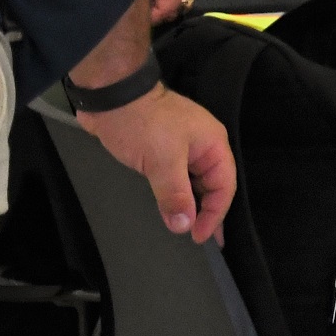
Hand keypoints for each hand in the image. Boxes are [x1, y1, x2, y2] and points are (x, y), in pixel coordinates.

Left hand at [80, 87, 237, 243]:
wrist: (110, 98)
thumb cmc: (142, 124)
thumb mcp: (161, 161)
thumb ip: (175, 195)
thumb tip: (184, 225)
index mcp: (212, 144)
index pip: (224, 186)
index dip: (215, 214)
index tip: (199, 237)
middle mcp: (202, 147)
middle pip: (212, 185)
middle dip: (206, 212)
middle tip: (197, 237)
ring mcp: (183, 147)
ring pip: (193, 182)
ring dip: (189, 204)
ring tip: (184, 227)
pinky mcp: (163, 150)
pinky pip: (177, 178)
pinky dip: (175, 194)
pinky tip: (169, 207)